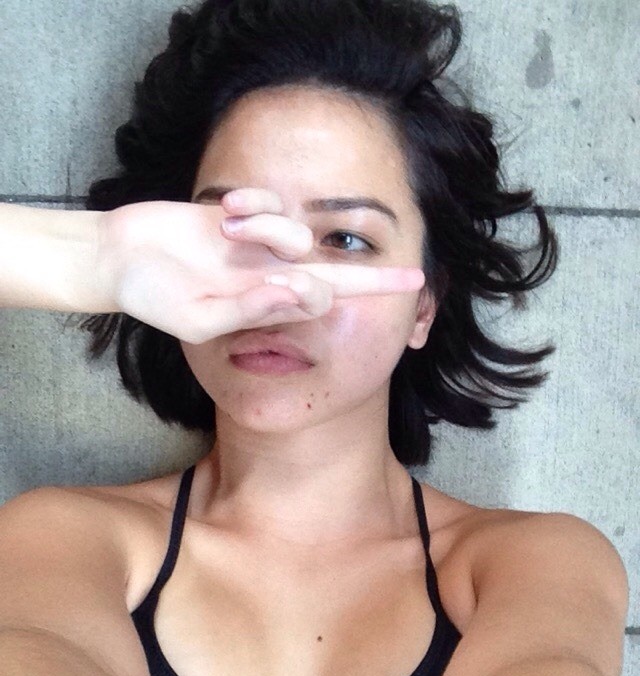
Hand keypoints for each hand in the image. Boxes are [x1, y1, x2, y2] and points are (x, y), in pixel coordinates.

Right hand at [97, 190, 424, 342]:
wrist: (119, 259)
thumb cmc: (154, 299)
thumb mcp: (200, 319)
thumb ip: (250, 309)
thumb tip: (303, 291)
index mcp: (266, 307)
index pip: (331, 303)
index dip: (372, 293)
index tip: (415, 285)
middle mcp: (270, 277)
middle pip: (330, 270)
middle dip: (353, 270)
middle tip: (344, 266)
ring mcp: (257, 246)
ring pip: (295, 232)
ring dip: (268, 227)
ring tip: (232, 231)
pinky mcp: (239, 213)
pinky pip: (269, 201)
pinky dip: (251, 203)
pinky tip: (225, 212)